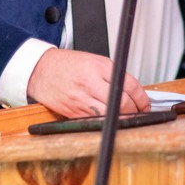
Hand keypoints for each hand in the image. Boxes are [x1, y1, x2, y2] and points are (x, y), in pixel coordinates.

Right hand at [26, 49, 148, 118]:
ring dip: (123, 119)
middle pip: (123, 103)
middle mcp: (90, 82)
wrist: (39, 69)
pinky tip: (109, 120)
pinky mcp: (73, 111)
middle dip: (136, 111)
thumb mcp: (93, 61)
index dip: (143, 99)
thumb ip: (113, 75)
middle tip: (138, 113)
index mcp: (99, 66)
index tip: (145, 104)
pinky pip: (96, 121)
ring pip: (111, 115)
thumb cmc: (66, 65)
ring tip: (126, 118)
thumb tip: (133, 93)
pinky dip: (106, 123)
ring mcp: (81, 98)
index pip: (130, 85)